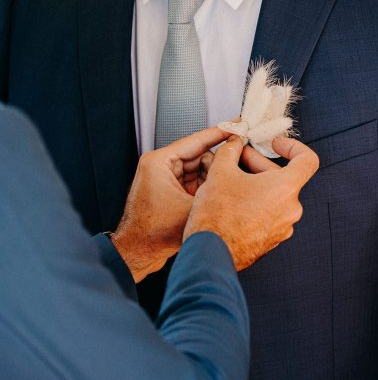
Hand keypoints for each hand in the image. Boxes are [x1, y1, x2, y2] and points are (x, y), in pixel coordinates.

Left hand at [112, 127, 230, 281]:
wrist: (138, 253)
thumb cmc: (152, 233)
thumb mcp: (192, 206)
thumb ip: (213, 187)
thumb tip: (233, 175)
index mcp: (159, 162)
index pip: (196, 140)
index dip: (220, 133)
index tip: (236, 125)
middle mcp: (160, 166)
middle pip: (199, 156)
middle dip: (217, 166)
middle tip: (236, 171)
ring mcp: (164, 179)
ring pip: (198, 171)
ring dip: (211, 180)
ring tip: (225, 190)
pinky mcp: (169, 191)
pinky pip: (193, 183)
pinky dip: (204, 189)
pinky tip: (215, 198)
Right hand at [183, 135, 319, 270]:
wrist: (210, 252)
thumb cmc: (217, 216)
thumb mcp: (220, 171)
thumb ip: (230, 150)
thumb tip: (234, 143)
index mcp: (286, 189)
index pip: (307, 159)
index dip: (293, 147)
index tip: (276, 145)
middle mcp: (290, 210)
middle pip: (283, 178)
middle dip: (259, 166)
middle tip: (238, 160)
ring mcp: (282, 228)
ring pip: (274, 198)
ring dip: (256, 186)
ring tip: (231, 183)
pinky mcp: (271, 240)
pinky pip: (268, 215)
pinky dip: (255, 205)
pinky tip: (233, 204)